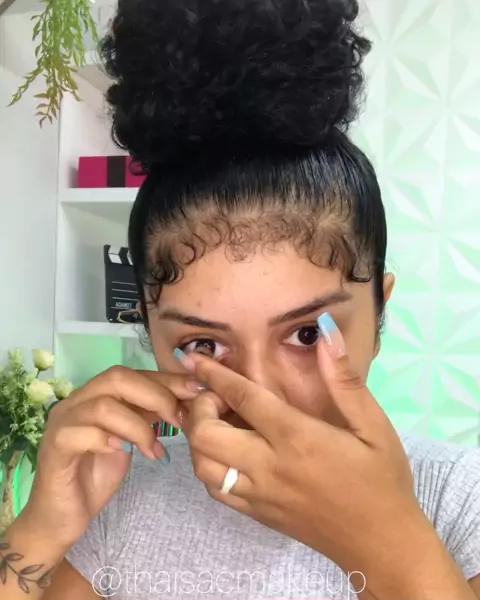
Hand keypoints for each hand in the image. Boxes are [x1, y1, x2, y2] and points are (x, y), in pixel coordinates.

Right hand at [20, 366, 203, 548]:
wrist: (61, 517)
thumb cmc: (96, 476)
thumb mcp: (131, 439)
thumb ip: (148, 416)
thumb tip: (185, 399)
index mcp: (94, 394)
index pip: (133, 373)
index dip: (167, 380)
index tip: (196, 391)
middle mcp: (75, 401)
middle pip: (117, 377)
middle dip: (156, 395)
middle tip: (178, 420)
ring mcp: (62, 422)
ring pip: (104, 405)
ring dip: (138, 426)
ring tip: (153, 449)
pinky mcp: (55, 448)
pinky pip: (82, 433)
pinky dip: (111, 440)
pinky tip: (126, 454)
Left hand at [181, 315, 429, 578]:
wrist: (382, 544)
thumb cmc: (382, 479)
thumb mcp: (373, 425)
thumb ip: (344, 379)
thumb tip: (327, 332)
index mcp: (297, 438)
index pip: (243, 398)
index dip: (214, 374)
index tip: (194, 358)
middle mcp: (269, 467)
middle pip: (205, 435)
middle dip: (199, 407)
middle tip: (217, 396)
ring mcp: (258, 495)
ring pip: (202, 466)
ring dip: (199, 438)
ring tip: (217, 422)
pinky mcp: (256, 514)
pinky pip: (215, 490)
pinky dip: (209, 466)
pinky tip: (227, 453)